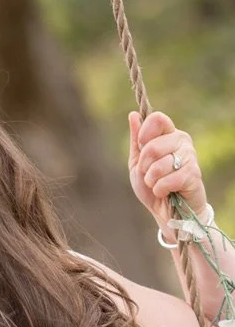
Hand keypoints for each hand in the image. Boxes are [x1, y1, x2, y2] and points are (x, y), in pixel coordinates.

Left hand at [128, 111, 207, 232]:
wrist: (166, 212)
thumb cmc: (152, 186)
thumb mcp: (137, 163)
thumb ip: (136, 140)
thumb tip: (133, 115)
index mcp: (168, 134)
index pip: (158, 119)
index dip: (144, 135)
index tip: (141, 148)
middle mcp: (182, 140)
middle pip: (153, 145)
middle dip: (143, 166)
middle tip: (148, 174)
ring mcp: (190, 156)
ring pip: (159, 165)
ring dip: (151, 180)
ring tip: (157, 184)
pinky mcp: (194, 174)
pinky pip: (168, 180)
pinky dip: (160, 190)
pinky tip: (165, 192)